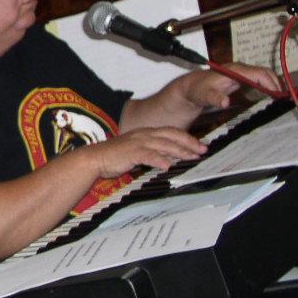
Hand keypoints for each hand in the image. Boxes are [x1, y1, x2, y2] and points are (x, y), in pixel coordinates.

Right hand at [87, 127, 205, 177]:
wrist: (94, 158)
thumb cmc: (115, 157)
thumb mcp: (138, 153)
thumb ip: (154, 153)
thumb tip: (170, 158)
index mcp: (146, 133)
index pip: (171, 132)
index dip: (187, 138)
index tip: (200, 145)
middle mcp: (144, 135)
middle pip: (171, 136)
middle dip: (189, 143)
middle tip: (203, 150)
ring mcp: (137, 143)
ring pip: (163, 145)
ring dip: (179, 151)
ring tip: (192, 157)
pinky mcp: (130, 152)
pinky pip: (148, 155)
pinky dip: (158, 160)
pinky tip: (167, 165)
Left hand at [183, 63, 279, 109]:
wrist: (191, 87)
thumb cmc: (198, 90)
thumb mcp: (204, 96)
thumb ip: (214, 98)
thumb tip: (225, 102)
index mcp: (235, 70)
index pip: (259, 74)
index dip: (271, 83)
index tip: (279, 95)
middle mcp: (240, 69)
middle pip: (265, 73)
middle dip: (276, 83)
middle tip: (285, 99)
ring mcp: (241, 73)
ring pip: (263, 75)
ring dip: (274, 84)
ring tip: (282, 98)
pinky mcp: (241, 78)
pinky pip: (258, 79)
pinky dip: (268, 85)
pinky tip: (272, 96)